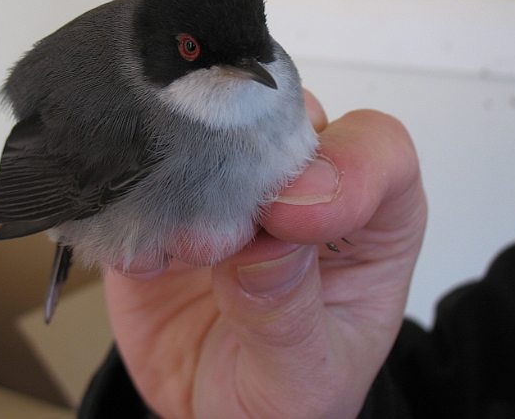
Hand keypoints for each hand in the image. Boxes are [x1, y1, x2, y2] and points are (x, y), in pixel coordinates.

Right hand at [103, 93, 426, 417]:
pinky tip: (145, 263)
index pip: (378, 153)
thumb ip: (290, 316)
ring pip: (211, 132)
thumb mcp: (306, 378)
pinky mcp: (166, 202)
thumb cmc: (285, 392)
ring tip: (184, 253)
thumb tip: (266, 247)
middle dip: (250, 171)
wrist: (209, 411)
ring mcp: (230, 187)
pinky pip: (144, 175)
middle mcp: (301, 190)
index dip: (345, 167)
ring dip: (188, 185)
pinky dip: (135, 209)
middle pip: (286, 125)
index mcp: (367, 222)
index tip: (295, 216)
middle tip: (223, 238)